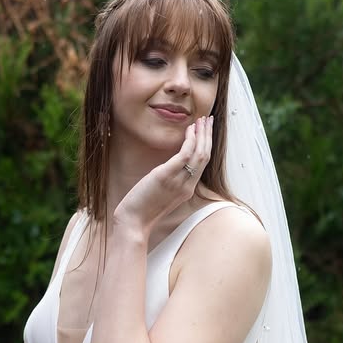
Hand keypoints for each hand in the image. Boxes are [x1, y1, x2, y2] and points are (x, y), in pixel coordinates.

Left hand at [113, 116, 212, 232]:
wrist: (133, 223)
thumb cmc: (142, 209)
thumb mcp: (161, 194)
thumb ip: (170, 182)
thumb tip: (169, 168)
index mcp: (187, 190)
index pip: (202, 164)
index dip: (207, 145)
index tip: (206, 130)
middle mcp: (187, 185)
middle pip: (205, 156)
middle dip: (208, 136)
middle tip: (208, 119)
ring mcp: (179, 181)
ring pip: (200, 153)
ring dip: (202, 134)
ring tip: (201, 119)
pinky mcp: (167, 176)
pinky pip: (185, 155)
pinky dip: (190, 140)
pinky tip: (189, 129)